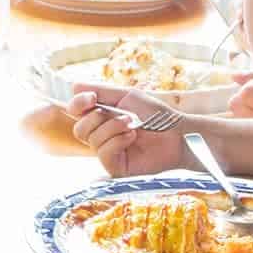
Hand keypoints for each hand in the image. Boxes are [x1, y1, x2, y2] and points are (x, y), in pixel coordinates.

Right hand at [69, 85, 187, 176]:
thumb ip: (101, 91)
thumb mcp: (127, 97)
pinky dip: (117, 141)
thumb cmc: (157, 115)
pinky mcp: (116, 167)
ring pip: (91, 140)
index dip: (77, 104)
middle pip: (79, 128)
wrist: (178, 134)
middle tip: (123, 115)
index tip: (91, 97)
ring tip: (132, 125)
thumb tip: (74, 84)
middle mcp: (101, 136)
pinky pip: (103, 154)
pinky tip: (132, 137)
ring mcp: (108, 153)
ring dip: (112, 127)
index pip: (75, 112)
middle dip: (98, 118)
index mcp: (102, 117)